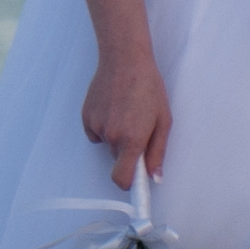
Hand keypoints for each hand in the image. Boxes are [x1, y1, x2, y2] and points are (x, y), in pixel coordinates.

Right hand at [82, 49, 171, 187]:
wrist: (124, 60)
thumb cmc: (148, 87)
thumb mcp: (163, 120)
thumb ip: (158, 152)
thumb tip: (155, 177)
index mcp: (132, 140)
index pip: (123, 178)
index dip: (129, 185)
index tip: (135, 189)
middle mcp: (111, 136)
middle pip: (118, 160)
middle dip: (127, 151)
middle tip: (139, 128)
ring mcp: (96, 126)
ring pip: (107, 144)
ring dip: (116, 136)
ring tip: (126, 111)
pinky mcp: (86, 116)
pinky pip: (96, 132)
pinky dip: (103, 126)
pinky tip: (112, 107)